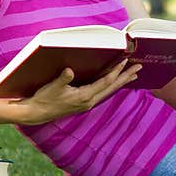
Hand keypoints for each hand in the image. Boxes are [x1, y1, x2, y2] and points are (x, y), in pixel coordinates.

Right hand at [15, 60, 141, 124]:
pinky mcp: (83, 103)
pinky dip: (110, 85)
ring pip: (108, 90)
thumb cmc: (44, 99)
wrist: (36, 113)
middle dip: (125, 77)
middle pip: (112, 87)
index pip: (105, 82)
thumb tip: (69, 71)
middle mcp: (89, 101)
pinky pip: (102, 92)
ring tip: (132, 75)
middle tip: (139, 68)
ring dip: (120, 81)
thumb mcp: (52, 87)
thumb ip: (62, 79)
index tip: (125, 62)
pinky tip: (113, 82)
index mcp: (84, 97)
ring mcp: (87, 103)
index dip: (115, 71)